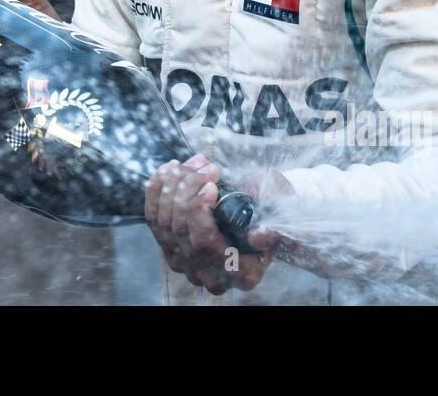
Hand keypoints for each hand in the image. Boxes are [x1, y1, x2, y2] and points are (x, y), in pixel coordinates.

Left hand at [144, 155, 278, 294]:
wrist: (264, 211)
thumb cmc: (274, 212)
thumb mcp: (284, 219)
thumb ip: (275, 230)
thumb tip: (260, 235)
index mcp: (238, 273)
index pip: (202, 244)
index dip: (198, 211)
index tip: (211, 184)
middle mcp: (207, 273)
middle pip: (178, 229)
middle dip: (187, 188)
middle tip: (205, 165)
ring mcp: (184, 261)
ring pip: (163, 221)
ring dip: (173, 185)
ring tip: (193, 163)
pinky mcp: (170, 245)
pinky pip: (153, 217)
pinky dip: (156, 191)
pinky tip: (168, 170)